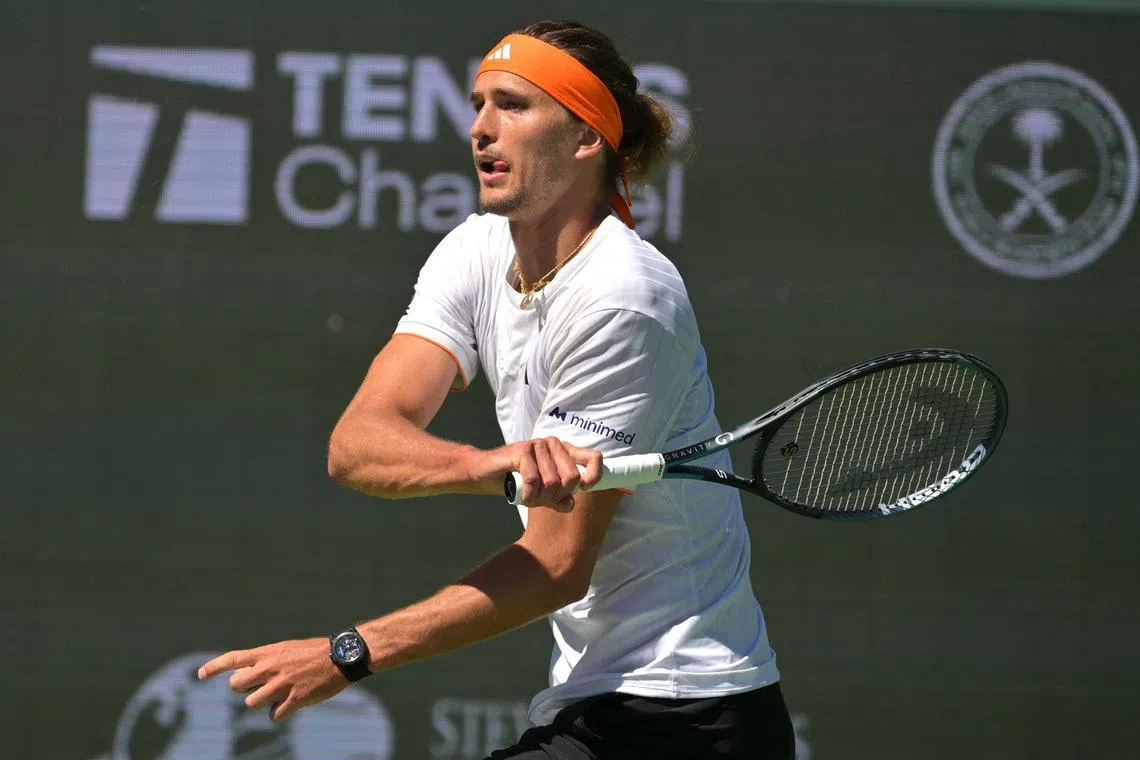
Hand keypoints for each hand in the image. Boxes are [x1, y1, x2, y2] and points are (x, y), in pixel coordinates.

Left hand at [197, 637, 348, 721]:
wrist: (341, 657)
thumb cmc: (314, 652)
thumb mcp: (286, 649)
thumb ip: (266, 660)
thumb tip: (248, 675)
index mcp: (268, 653)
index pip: (232, 658)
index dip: (213, 667)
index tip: (200, 675)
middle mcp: (270, 668)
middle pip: (236, 685)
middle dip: (244, 689)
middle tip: (260, 686)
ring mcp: (281, 684)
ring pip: (252, 703)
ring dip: (263, 703)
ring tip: (279, 695)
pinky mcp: (294, 700)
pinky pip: (274, 716)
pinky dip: (279, 713)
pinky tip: (291, 705)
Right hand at [473, 437, 602, 510]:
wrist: (486, 474)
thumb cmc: (517, 482)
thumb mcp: (542, 494)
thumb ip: (559, 500)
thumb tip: (571, 504)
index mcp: (565, 452)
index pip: (594, 458)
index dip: (594, 476)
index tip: (582, 489)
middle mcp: (555, 445)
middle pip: (572, 477)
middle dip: (557, 495)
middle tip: (542, 498)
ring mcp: (539, 445)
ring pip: (552, 482)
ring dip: (539, 497)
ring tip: (529, 495)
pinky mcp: (523, 450)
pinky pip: (534, 480)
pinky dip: (528, 494)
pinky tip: (521, 495)